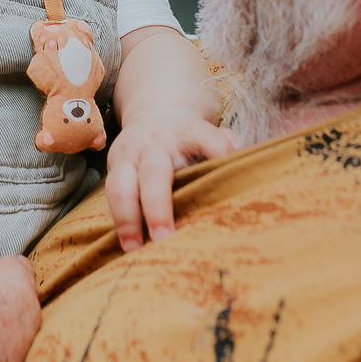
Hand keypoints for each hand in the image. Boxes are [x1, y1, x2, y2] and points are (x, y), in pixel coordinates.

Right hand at [106, 107, 234, 250]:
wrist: (154, 113)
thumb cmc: (190, 138)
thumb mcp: (210, 135)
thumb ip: (227, 149)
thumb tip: (250, 164)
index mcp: (189, 132)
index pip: (207, 140)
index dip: (219, 155)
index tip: (227, 181)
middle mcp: (155, 142)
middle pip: (154, 173)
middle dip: (157, 206)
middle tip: (165, 237)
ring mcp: (130, 153)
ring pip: (121, 186)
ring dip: (128, 218)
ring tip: (135, 248)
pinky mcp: (113, 166)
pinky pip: (110, 195)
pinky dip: (119, 221)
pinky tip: (128, 244)